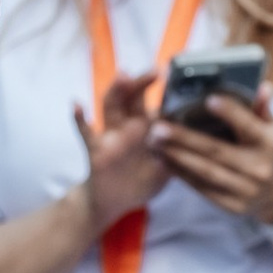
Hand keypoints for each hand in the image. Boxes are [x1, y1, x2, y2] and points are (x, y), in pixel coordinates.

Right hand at [74, 70, 175, 227]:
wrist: (113, 201)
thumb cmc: (141, 181)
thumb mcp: (164, 170)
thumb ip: (175, 156)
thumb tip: (195, 142)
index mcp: (145, 128)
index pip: (154, 104)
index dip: (162, 93)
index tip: (172, 76)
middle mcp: (127, 126)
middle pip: (132, 98)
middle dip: (141, 83)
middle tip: (155, 71)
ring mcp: (110, 135)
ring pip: (111, 107)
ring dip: (116, 91)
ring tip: (123, 76)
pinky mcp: (96, 149)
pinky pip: (85, 133)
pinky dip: (80, 120)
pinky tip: (77, 106)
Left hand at [154, 85, 272, 225]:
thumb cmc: (269, 151)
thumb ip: (262, 107)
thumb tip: (262, 86)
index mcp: (269, 144)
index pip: (248, 126)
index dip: (230, 113)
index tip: (208, 99)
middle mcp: (258, 169)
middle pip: (217, 151)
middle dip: (185, 139)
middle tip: (159, 126)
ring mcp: (245, 191)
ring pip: (205, 172)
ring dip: (176, 156)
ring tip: (154, 142)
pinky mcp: (231, 206)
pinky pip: (202, 189)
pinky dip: (181, 174)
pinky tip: (164, 160)